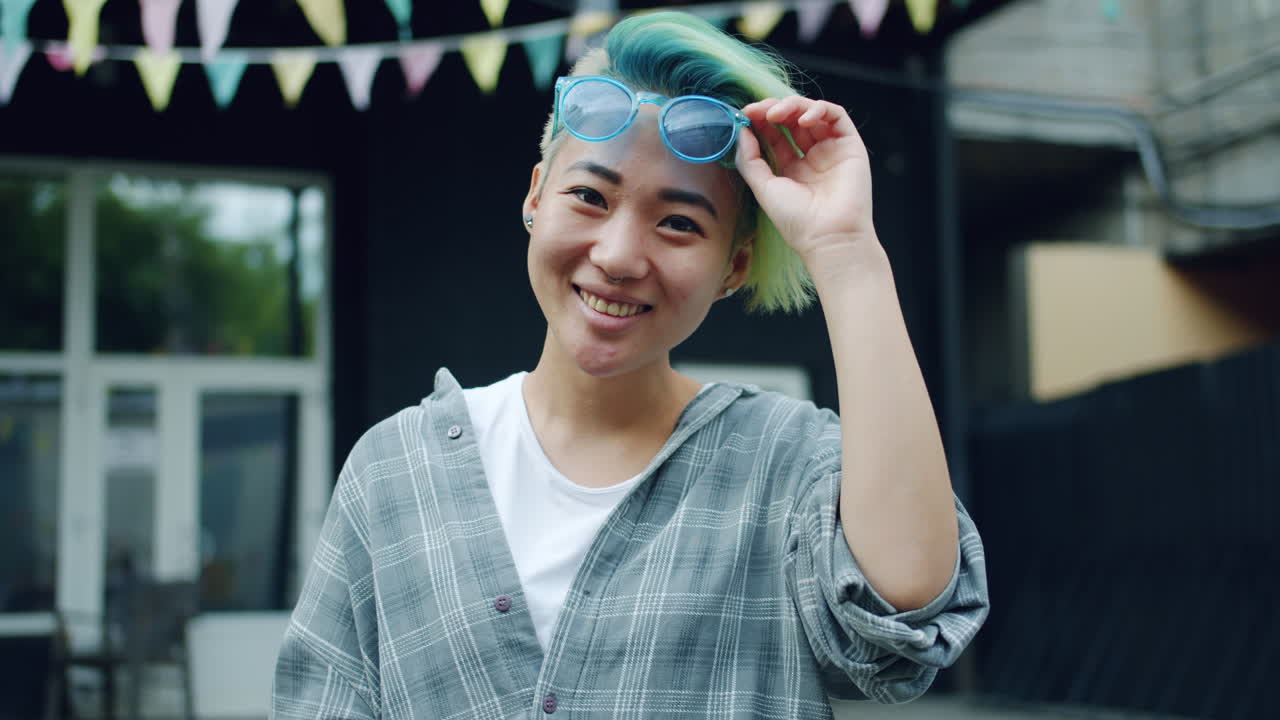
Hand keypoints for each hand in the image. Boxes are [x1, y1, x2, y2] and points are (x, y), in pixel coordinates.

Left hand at [735, 97, 874, 261]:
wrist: (828, 237)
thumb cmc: (797, 221)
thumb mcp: (763, 188)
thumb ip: (750, 159)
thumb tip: (742, 131)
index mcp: (793, 169)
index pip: (777, 135)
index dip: (761, 121)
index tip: (745, 115)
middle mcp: (813, 157)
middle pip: (793, 121)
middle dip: (774, 110)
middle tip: (758, 110)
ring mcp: (832, 150)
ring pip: (813, 114)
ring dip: (793, 106)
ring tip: (776, 113)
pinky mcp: (850, 146)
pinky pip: (837, 116)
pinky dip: (819, 109)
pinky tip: (803, 118)